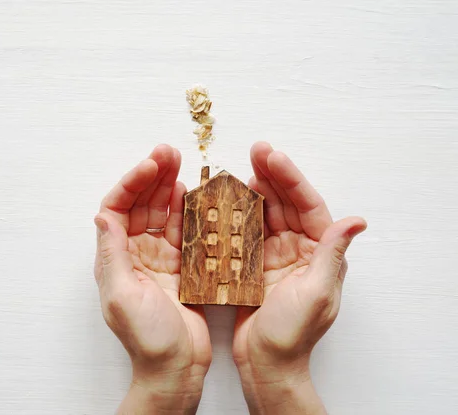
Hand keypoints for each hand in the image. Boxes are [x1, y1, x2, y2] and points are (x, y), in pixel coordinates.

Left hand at [94, 144, 210, 413]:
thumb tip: (101, 215)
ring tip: (183, 164)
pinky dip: (190, 212)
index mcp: (116, 258)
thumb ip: (112, 254)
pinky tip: (196, 195)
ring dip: (171, 188)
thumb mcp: (122, 296)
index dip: (132, 183)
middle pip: (141, 204)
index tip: (151, 165)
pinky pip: (185, 231)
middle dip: (154, 176)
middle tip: (170, 152)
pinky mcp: (182, 266)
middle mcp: (134, 254)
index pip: (117, 209)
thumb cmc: (147, 339)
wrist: (176, 368)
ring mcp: (159, 258)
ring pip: (163, 213)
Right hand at [232, 142, 366, 413]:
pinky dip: (235, 216)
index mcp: (318, 253)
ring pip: (264, 214)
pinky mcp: (252, 265)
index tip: (273, 157)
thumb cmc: (293, 334)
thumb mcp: (316, 293)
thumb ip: (331, 255)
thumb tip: (357, 221)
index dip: (291, 179)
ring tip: (239, 169)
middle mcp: (298, 249)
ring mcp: (273, 255)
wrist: (266, 363)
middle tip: (255, 151)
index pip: (308, 206)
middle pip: (285, 203)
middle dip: (271, 176)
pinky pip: (244, 233)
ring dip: (252, 191)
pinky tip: (224, 201)